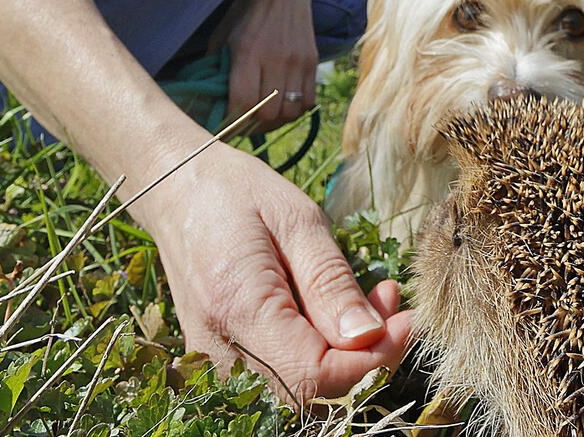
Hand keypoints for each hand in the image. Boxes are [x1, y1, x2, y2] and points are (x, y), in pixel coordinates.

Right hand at [136, 141, 411, 401]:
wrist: (175, 190)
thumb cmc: (236, 193)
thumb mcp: (297, 220)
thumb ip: (331, 283)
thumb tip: (369, 337)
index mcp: (237, 308)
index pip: (314, 377)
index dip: (371, 360)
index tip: (408, 321)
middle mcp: (219, 350)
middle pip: (310, 394)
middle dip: (367, 357)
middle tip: (392, 300)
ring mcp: (215, 361)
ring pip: (299, 390)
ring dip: (348, 356)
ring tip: (372, 299)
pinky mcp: (222, 359)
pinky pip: (281, 375)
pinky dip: (322, 353)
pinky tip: (337, 311)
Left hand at [212, 0, 318, 129]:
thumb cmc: (245, 11)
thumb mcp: (222, 35)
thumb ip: (215, 67)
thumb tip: (207, 100)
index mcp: (247, 51)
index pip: (243, 102)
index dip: (233, 123)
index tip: (225, 127)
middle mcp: (275, 58)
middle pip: (267, 113)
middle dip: (252, 126)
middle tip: (243, 125)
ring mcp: (297, 61)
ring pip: (289, 112)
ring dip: (274, 121)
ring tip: (263, 118)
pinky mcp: (312, 61)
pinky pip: (307, 102)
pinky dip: (294, 111)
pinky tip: (282, 105)